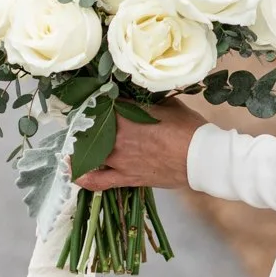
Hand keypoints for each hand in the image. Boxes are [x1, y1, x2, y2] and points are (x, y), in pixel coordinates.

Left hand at [75, 96, 199, 191]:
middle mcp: (117, 138)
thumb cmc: (188, 128)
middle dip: (87, 121)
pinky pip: (98, 182)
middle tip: (88, 116)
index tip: (95, 98)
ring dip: (82, 145)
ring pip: (89, 152)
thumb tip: (136, 94)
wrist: (201, 158)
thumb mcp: (168, 105)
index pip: (101, 105)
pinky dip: (84, 178)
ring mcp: (119, 160)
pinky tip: (74, 172)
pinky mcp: (125, 178)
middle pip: (90, 128)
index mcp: (127, 116)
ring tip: (79, 140)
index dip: (96, 101)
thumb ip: (147, 100)